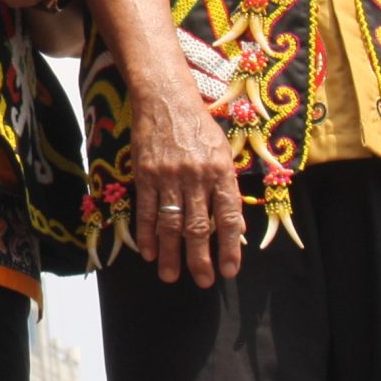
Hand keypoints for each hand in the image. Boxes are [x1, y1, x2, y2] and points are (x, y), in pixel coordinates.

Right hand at [127, 76, 244, 286]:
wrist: (165, 98)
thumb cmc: (199, 126)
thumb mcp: (223, 152)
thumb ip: (227, 188)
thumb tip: (234, 226)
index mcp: (221, 173)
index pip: (229, 218)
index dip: (229, 248)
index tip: (228, 271)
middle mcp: (197, 178)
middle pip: (199, 227)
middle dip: (200, 259)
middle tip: (201, 282)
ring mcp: (169, 177)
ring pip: (171, 223)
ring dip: (170, 253)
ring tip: (170, 276)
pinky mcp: (146, 174)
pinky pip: (147, 210)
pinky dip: (147, 233)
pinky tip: (148, 251)